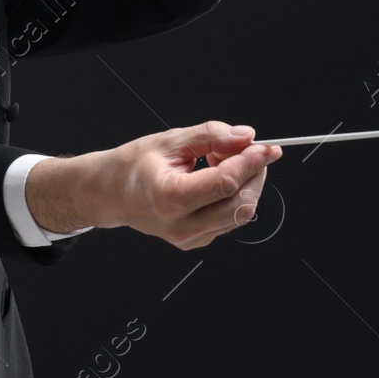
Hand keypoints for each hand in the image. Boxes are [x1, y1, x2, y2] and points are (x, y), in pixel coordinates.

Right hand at [26, 121, 282, 249]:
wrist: (110, 193)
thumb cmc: (133, 167)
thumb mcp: (170, 141)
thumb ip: (210, 136)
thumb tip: (245, 137)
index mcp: (170, 198)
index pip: (225, 183)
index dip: (251, 163)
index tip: (268, 147)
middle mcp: (181, 225)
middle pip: (239, 203)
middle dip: (253, 174)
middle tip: (247, 149)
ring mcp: (189, 238)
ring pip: (239, 214)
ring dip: (243, 184)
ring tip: (219, 161)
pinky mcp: (196, 241)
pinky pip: (229, 219)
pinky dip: (232, 196)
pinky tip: (213, 178)